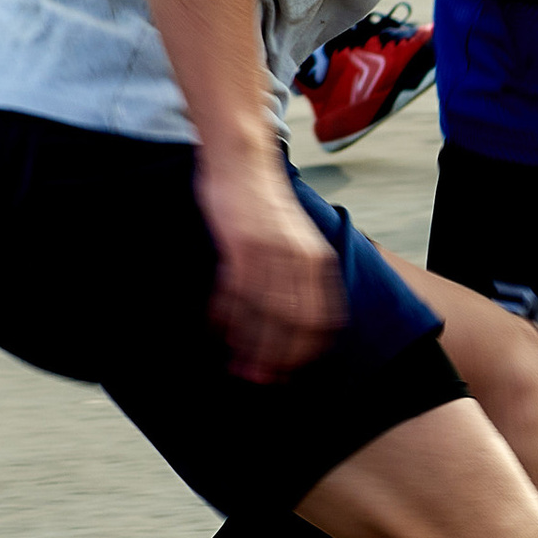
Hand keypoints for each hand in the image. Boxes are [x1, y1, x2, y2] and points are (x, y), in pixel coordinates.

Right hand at [195, 146, 343, 382]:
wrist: (243, 158)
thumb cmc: (265, 202)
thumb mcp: (298, 238)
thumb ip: (302, 272)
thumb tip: (298, 316)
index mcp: (317, 259)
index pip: (320, 319)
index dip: (305, 351)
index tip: (290, 371)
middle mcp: (298, 258)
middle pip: (292, 324)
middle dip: (276, 357)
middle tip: (260, 378)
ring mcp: (268, 251)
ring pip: (262, 314)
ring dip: (248, 345)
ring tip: (237, 366)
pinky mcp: (239, 244)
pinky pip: (234, 292)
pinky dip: (225, 317)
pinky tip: (216, 330)